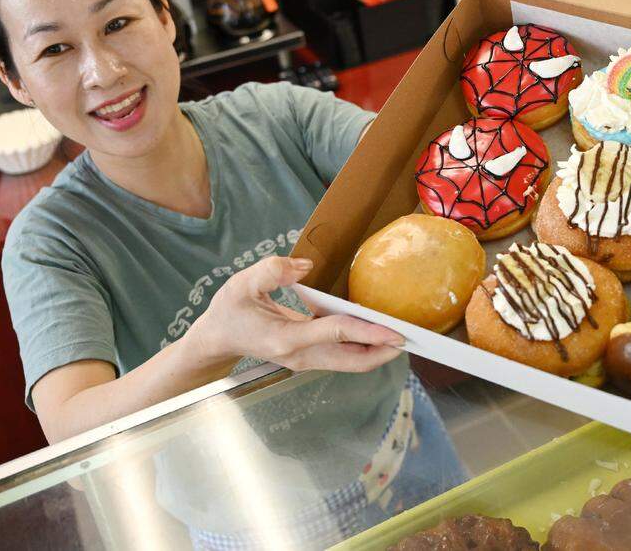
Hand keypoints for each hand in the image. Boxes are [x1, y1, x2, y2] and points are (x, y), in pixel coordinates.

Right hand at [187, 256, 404, 372]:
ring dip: (377, 352)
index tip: (395, 331)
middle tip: (414, 339)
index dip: (367, 331)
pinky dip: (363, 348)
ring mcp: (304, 361)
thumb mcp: (242, 283)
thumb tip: (305, 267)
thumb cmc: (229, 310)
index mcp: (285, 339)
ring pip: (350, 363)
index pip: (335, 334)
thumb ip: (272, 270)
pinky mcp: (308, 358)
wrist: (217, 339)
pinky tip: (378, 334)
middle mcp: (299, 356)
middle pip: (351, 361)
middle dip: (383, 351)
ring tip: (403, 336)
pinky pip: (342, 357)